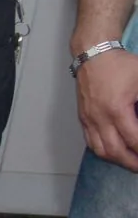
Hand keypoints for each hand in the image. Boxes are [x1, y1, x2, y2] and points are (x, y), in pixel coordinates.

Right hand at [77, 48, 137, 170]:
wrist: (93, 54)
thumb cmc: (121, 65)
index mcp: (117, 109)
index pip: (133, 139)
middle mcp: (100, 118)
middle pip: (115, 151)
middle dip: (132, 163)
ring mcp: (89, 119)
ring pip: (101, 150)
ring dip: (117, 160)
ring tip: (131, 163)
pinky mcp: (84, 118)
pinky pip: (91, 142)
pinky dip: (104, 152)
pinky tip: (115, 152)